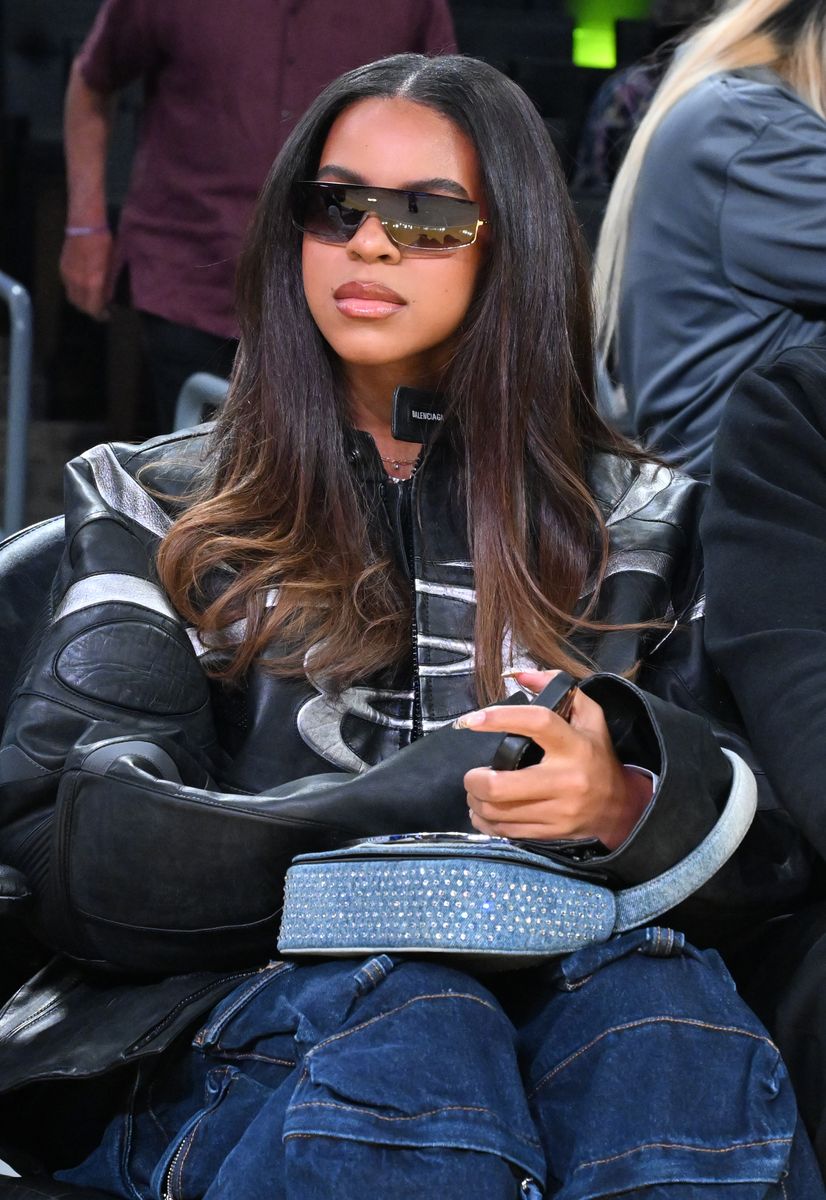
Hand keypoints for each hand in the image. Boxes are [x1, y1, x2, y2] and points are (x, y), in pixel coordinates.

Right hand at [59, 231, 113, 318]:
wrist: (85, 224)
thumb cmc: (104, 243)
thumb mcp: (111, 266)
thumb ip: (108, 285)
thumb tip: (107, 298)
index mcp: (92, 283)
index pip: (93, 308)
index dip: (100, 315)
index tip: (107, 315)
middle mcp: (77, 283)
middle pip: (80, 305)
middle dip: (90, 310)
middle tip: (100, 308)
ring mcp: (67, 276)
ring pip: (72, 297)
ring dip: (81, 301)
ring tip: (91, 298)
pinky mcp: (62, 268)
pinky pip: (67, 287)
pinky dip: (75, 291)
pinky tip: (83, 285)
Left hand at [460, 669, 651, 849]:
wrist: (619, 807)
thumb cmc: (595, 755)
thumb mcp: (589, 717)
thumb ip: (556, 688)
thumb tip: (519, 675)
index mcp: (574, 745)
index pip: (536, 723)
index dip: (500, 718)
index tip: (471, 720)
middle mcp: (566, 780)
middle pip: (501, 785)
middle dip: (474, 780)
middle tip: (471, 775)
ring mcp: (557, 811)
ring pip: (497, 811)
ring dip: (476, 800)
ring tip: (475, 790)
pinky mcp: (550, 832)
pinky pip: (505, 831)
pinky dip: (485, 821)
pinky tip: (482, 810)